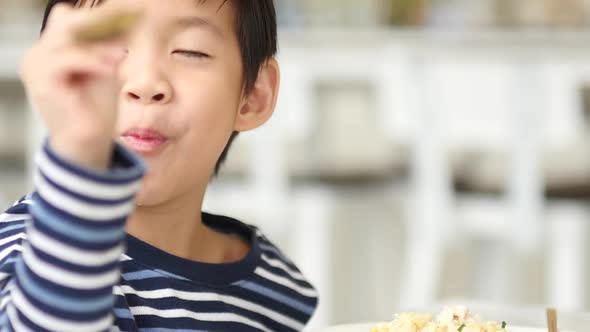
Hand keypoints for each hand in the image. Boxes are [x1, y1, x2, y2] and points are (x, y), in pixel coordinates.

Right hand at [19, 2, 140, 169]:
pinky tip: (110, 66)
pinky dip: (91, 61)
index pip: (69, 18)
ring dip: (97, 45)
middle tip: (126, 22)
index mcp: (52, 49)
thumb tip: (129, 20)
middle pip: (66, 21)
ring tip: (120, 54)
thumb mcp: (106, 67)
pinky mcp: (40, 79)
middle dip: (98, 22)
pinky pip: (66, 59)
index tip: (127, 12)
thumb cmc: (96, 107)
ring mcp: (35, 64)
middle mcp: (39, 53)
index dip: (96, 15)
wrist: (89, 139)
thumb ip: (109, 45)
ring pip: (67, 39)